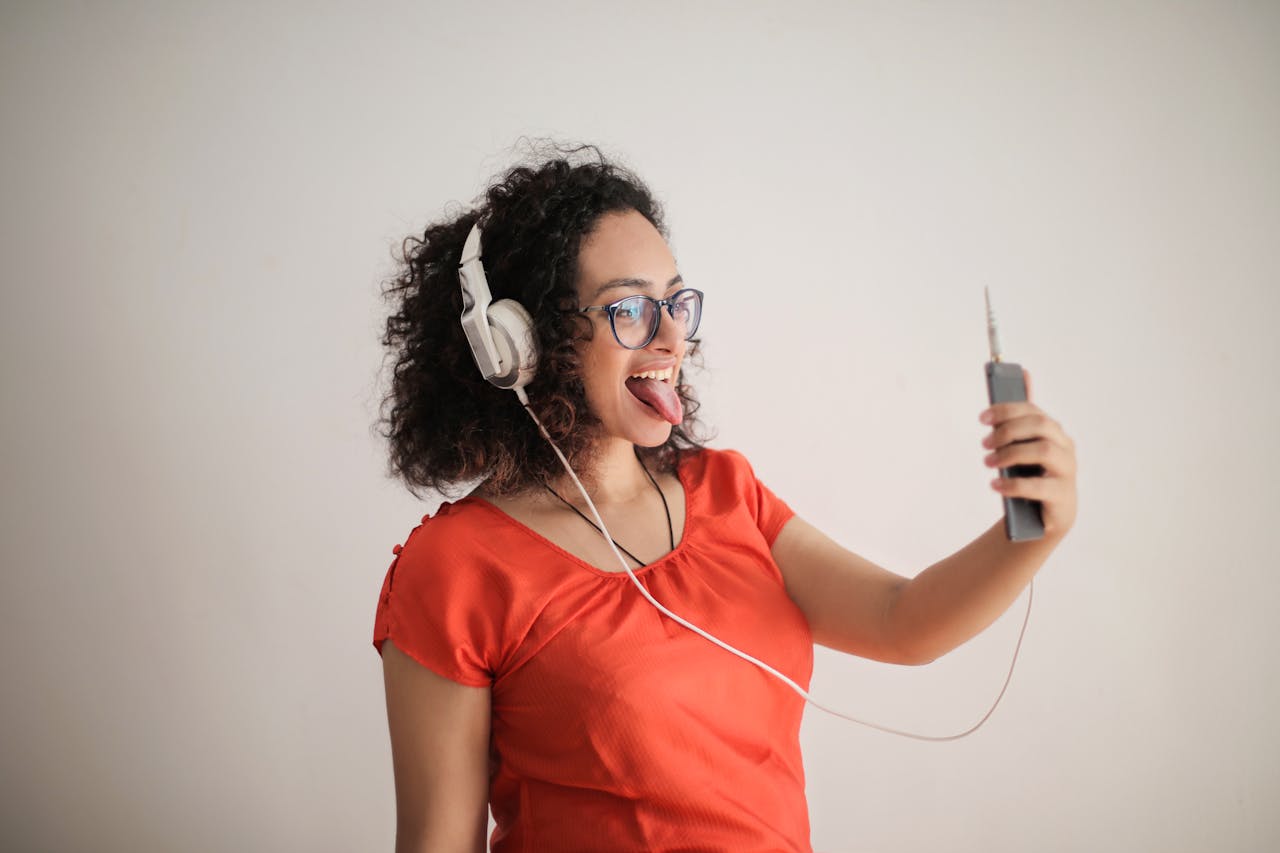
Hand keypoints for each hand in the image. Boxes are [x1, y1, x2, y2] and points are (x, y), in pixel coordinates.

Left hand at [978, 368, 1076, 538]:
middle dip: (1008, 431)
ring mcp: (1067, 471)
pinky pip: (1039, 487)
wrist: (1042, 519)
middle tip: (984, 443)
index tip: (982, 418)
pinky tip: (995, 485)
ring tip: (988, 462)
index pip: (1033, 412)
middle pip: (1040, 426)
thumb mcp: (1023, 445)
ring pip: (1043, 450)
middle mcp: (1065, 447)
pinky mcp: (1062, 496)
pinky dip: (1013, 484)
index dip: (1007, 411)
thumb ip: (1022, 415)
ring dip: (1010, 453)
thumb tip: (1024, 373)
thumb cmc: (1031, 476)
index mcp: (1054, 432)